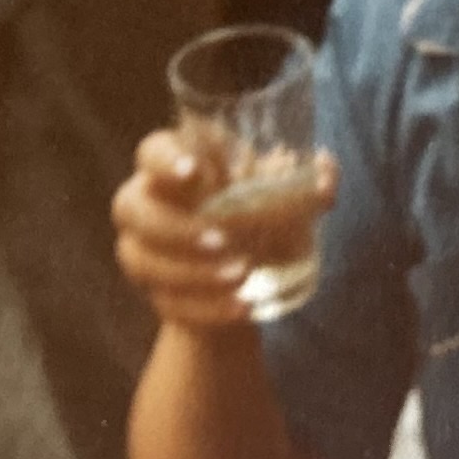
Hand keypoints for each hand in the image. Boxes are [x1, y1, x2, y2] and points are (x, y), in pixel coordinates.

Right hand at [112, 129, 336, 335]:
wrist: (244, 271)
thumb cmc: (255, 212)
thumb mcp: (278, 195)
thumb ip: (303, 182)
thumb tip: (327, 168)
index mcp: (173, 165)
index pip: (151, 151)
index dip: (166, 159)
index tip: (195, 172)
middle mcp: (144, 202)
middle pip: (130, 207)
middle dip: (175, 226)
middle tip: (223, 240)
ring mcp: (140, 250)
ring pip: (140, 258)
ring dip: (191, 271)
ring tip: (242, 275)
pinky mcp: (153, 292)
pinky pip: (166, 302)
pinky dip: (206, 307)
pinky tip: (240, 306)